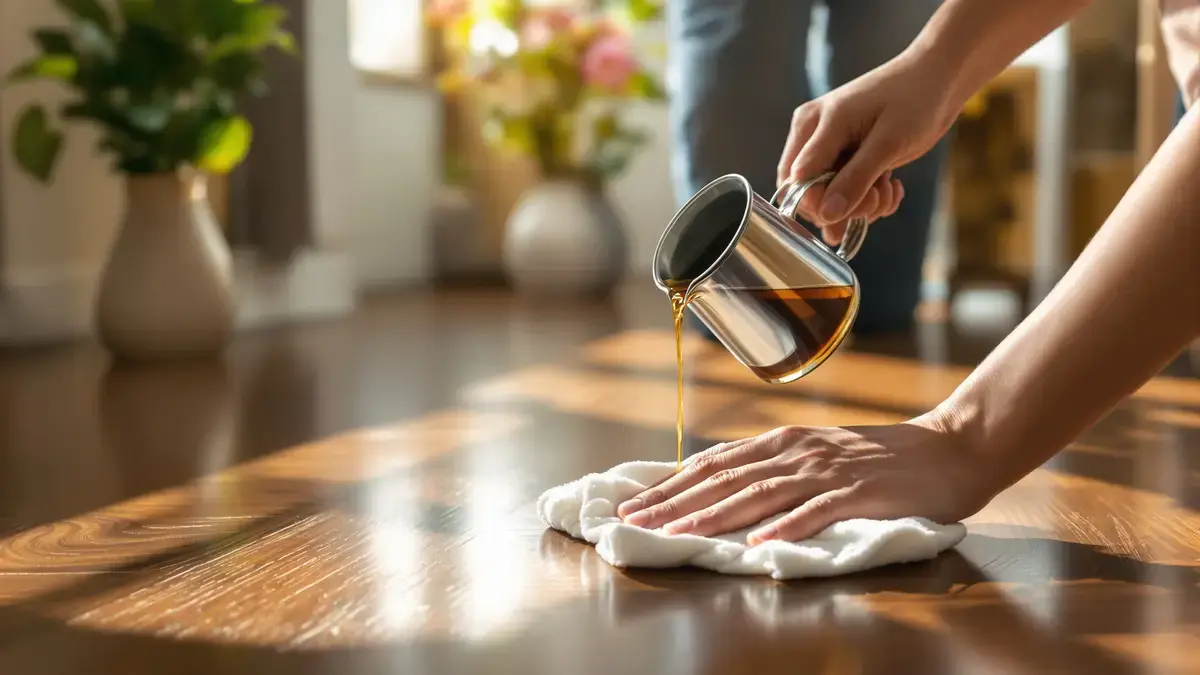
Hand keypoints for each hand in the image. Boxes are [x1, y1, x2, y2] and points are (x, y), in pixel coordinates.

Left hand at [617, 416, 995, 544]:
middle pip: (724, 478)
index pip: (714, 464)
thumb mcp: (818, 455)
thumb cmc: (881, 458)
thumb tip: (723, 492)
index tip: (632, 504)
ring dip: (714, 515)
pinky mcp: (859, 491)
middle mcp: (797, 451)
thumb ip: (775, 470)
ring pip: (759, 493)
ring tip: (678, 534)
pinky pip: (816, 511)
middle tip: (635, 521)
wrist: (950, 447)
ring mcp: (827, 470)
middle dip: (674, 502)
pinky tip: (759, 543)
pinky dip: (786, 527)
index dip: (670, 484)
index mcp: (783, 442)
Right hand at [777, 50, 959, 244]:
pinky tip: (891, 186)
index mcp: (812, 125)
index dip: (823, 205)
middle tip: (877, 199)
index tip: (861, 206)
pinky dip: (869, 199)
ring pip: (828, 198)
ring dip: (861, 205)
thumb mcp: (888, 142)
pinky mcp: (846, 156)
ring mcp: (828, 147)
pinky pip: (845, 192)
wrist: (939, 77)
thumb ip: (855, 178)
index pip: (797, 183)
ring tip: (888, 190)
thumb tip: (827, 215)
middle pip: (808, 193)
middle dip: (844, 207)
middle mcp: (812, 136)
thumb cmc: (914, 99)